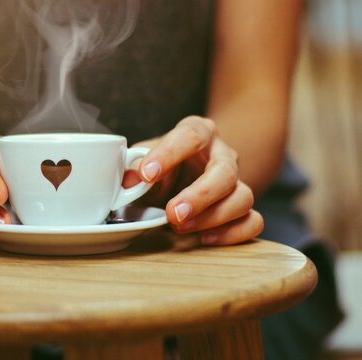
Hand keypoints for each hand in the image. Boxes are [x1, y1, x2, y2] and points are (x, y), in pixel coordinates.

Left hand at [126, 116, 263, 244]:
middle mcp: (222, 155)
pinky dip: (232, 233)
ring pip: (243, 198)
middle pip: (225, 172)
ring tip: (180, 227)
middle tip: (173, 213)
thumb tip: (126, 180)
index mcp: (198, 132)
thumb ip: (134, 167)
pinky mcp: (242, 208)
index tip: (147, 174)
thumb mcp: (143, 161)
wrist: (178, 177)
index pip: (190, 136)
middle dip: (199, 196)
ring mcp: (236, 182)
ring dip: (212, 217)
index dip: (169, 154)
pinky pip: (253, 222)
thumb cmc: (160, 166)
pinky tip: (204, 238)